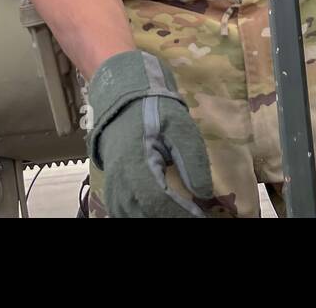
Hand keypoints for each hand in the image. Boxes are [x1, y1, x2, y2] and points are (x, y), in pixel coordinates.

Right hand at [87, 50, 213, 217]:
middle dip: (172, 218)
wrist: (122, 97)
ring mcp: (113, 189)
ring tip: (180, 212)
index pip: (159, 204)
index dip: (181, 214)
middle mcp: (120, 183)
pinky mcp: (112, 190)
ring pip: (131, 217)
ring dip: (155, 217)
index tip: (202, 216)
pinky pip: (123, 213)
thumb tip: (203, 195)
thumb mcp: (180, 128)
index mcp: (137, 166)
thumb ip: (192, 162)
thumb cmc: (154, 110)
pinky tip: (159, 212)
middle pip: (145, 216)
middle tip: (194, 214)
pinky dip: (141, 215)